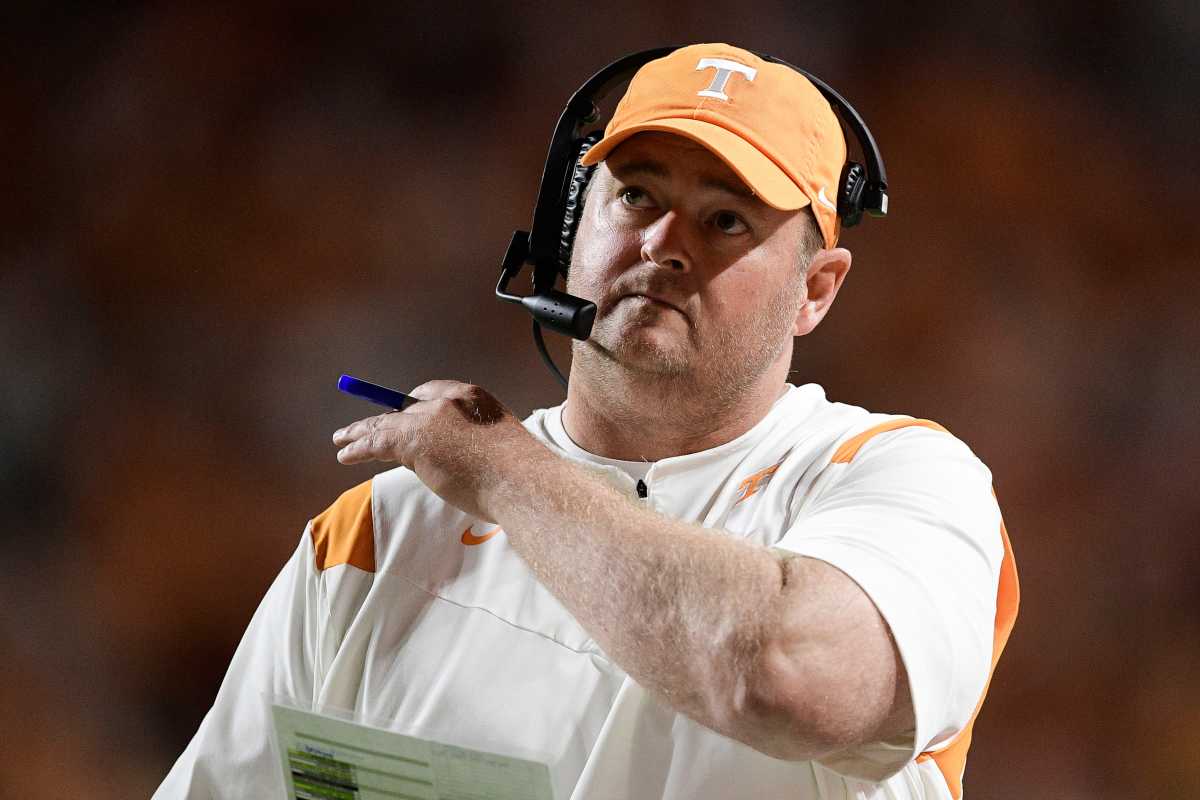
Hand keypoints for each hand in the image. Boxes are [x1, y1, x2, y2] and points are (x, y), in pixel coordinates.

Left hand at [332, 380, 546, 519]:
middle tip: (364, 430)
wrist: (522, 482)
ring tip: (343, 439)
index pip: (432, 392)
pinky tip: (346, 454)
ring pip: (387, 422)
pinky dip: (358, 447)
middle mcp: (450, 400)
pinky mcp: (414, 439)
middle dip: (384, 419)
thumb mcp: (496, 449)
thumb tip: (442, 459)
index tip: (399, 416)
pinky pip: (377, 441)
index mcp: (474, 397)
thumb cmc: (518, 476)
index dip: (412, 406)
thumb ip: (470, 444)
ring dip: (363, 431)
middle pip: (406, 405)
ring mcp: (431, 417)